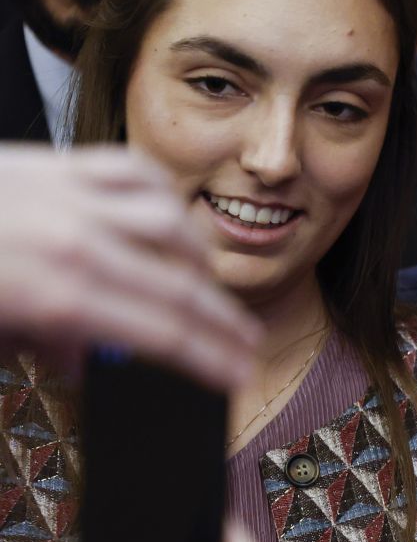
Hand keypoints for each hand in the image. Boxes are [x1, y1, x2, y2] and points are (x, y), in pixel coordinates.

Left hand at [0, 144, 259, 389]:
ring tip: (207, 279)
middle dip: (226, 323)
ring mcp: (68, 197)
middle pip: (182, 287)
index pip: (164, 336)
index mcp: (55, 298)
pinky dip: (162, 192)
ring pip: (171, 222)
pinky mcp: (55, 164)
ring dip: (199, 255)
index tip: (240, 376)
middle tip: (250, 343)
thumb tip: (82, 359)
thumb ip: (40, 346)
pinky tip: (168, 212)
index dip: (213, 360)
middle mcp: (74, 244)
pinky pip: (132, 169)